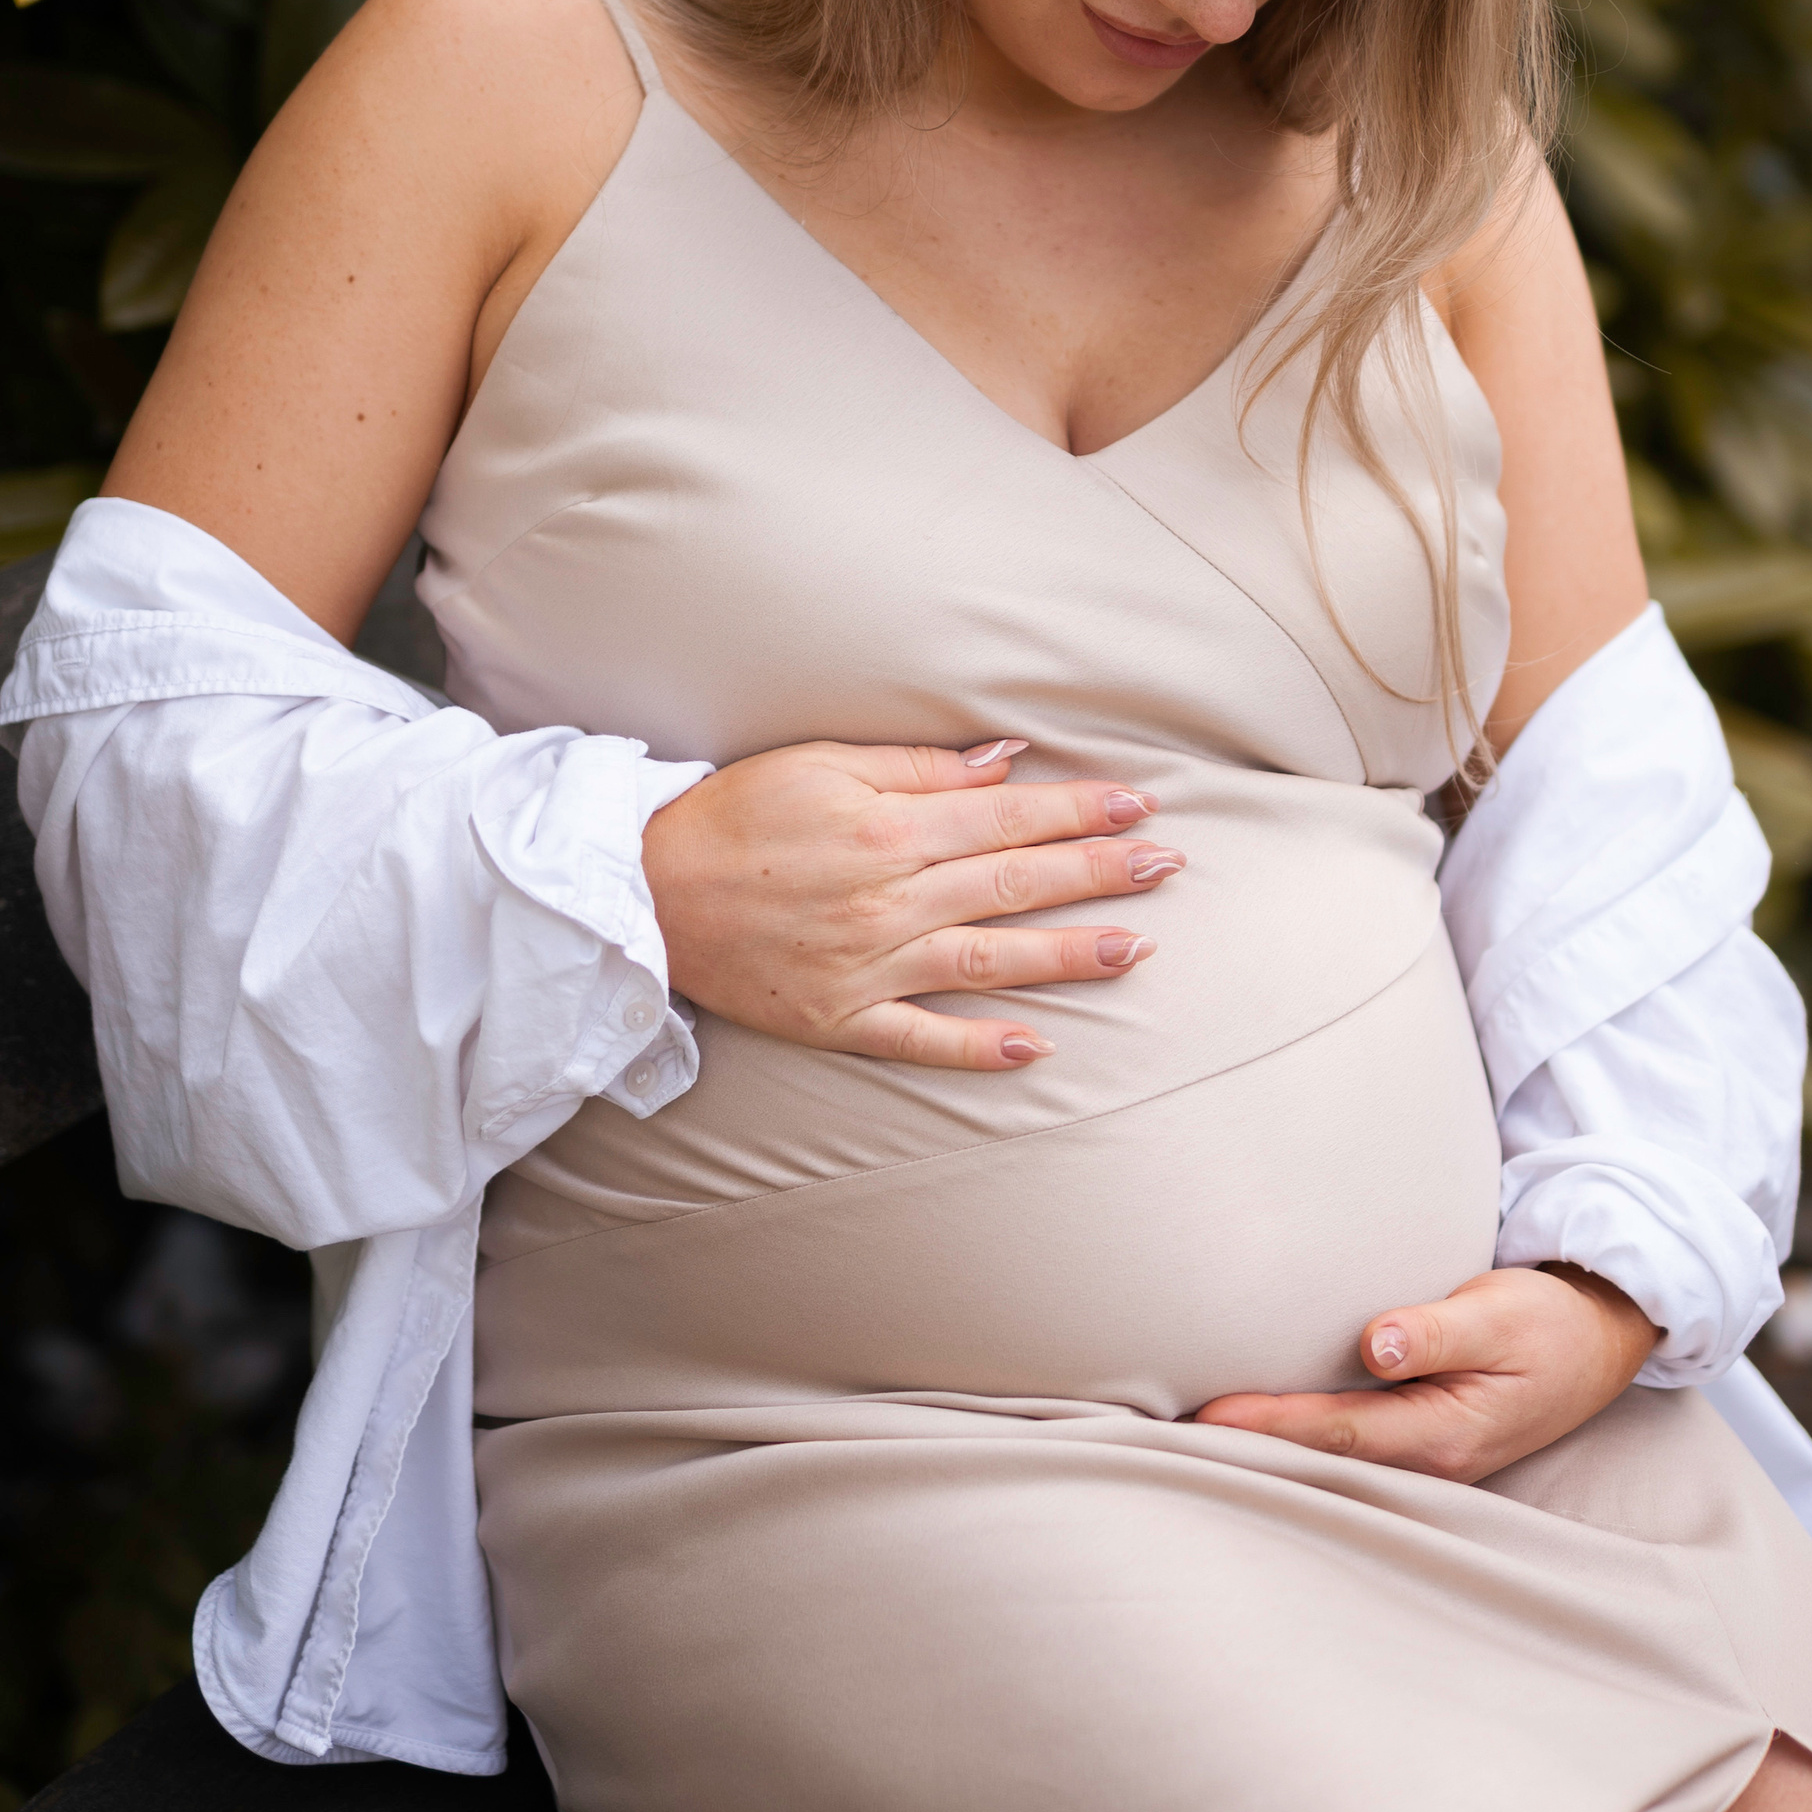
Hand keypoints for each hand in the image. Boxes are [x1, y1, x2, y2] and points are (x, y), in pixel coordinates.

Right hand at [642, 739, 1182, 1071]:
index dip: (1080, 811)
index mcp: (888, 829)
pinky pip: (920, 1039)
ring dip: (1067, 956)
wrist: (642, 894)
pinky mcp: (840, 1019)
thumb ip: (919, 767)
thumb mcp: (822, 764)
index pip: (1008, 819)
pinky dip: (978, 1047)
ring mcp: (868, 967)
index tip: (1140, 805)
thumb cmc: (734, 816)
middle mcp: (889, 901)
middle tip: (1168, 868)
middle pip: (1015, 884)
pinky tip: (1037, 1046)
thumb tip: (1005, 764)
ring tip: (1136, 949)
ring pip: (988, 961)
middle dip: (1100, 873)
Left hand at [1194, 1264, 1661, 1481]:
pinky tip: (1252, 1424)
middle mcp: (1424, 1458)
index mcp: (1443, 1435)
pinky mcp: (1413, 1437)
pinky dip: (1296, 1436)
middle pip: (1320, 1459)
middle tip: (1166, 1432)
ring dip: (1266, 1446)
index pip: (1338, 1433)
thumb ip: (1439, 1329)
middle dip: (1250, 1448)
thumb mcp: (1504, 1316)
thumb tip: (1378, 1342)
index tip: (1209, 1413)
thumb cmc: (1548, 1322)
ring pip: (1328, 1458)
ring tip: (1189, 1433)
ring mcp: (1418, 1454)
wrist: (1597, 1340)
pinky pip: (1344, 1443)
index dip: (1272, 1425)